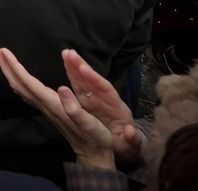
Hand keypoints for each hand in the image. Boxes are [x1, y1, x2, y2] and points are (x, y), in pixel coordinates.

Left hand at [0, 46, 113, 169]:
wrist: (92, 152)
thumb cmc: (94, 137)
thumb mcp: (88, 124)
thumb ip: (74, 108)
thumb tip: (62, 89)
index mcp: (52, 104)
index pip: (28, 83)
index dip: (15, 66)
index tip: (4, 51)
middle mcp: (44, 105)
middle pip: (18, 83)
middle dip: (6, 65)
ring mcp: (44, 107)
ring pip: (20, 87)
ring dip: (9, 71)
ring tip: (2, 56)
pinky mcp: (47, 108)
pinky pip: (26, 91)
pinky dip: (18, 79)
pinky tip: (17, 75)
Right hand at [62, 49, 142, 163]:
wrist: (121, 145)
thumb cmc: (126, 144)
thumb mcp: (131, 145)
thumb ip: (132, 139)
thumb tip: (130, 132)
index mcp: (116, 107)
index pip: (105, 90)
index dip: (94, 79)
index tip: (84, 68)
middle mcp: (105, 99)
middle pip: (93, 80)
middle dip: (81, 65)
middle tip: (69, 53)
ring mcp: (95, 99)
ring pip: (84, 80)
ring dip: (75, 66)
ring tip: (65, 53)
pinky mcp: (86, 102)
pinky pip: (78, 87)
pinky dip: (72, 75)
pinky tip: (65, 65)